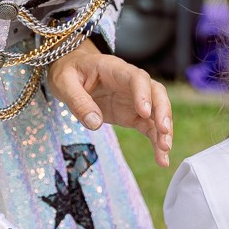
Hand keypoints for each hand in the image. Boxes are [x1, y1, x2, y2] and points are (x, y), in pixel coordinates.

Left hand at [46, 39, 172, 166]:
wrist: (72, 73)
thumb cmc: (69, 72)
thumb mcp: (64, 83)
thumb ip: (78, 101)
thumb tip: (94, 123)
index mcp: (115, 69)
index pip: (137, 78)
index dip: (144, 94)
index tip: (144, 113)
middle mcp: (132, 83)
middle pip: (157, 94)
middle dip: (162, 113)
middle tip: (163, 132)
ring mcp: (135, 100)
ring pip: (158, 113)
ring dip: (164, 132)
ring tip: (164, 152)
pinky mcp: (134, 115)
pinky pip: (150, 128)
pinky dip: (157, 142)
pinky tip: (161, 158)